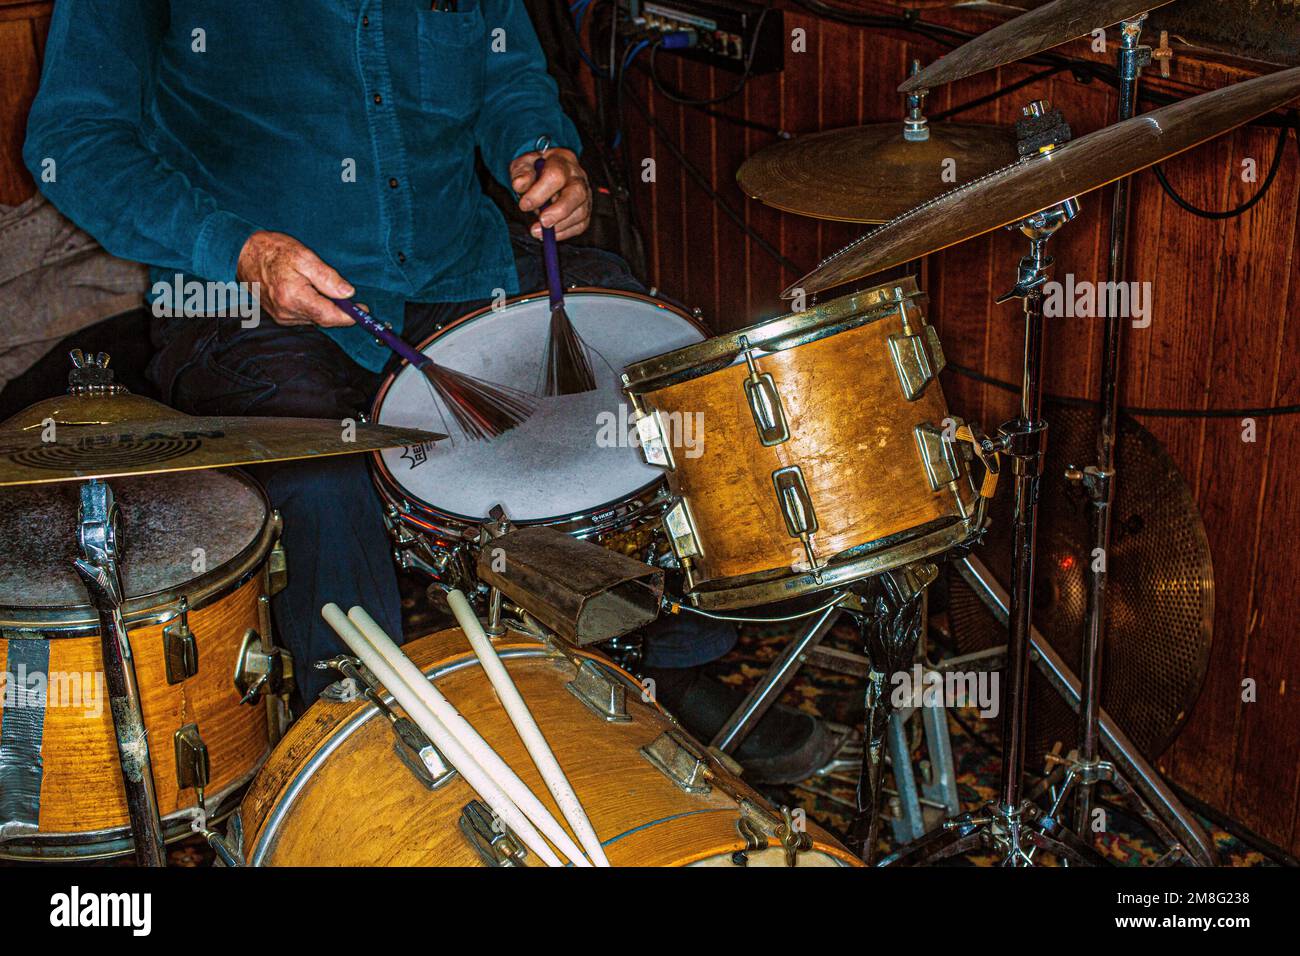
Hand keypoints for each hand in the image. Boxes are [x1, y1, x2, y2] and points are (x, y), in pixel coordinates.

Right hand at [236, 230, 355, 326]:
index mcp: (293, 297)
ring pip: (315, 319)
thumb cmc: (273, 251)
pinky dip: (314, 308)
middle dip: (339, 311)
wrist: (243, 254)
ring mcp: (281, 316)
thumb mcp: (304, 257)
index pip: (328, 316)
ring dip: (326, 309)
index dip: (349, 316)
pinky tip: (312, 293)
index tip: (363, 310)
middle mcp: (286, 312)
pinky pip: (305, 316)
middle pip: (323, 319)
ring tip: (324, 288)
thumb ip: (327, 277)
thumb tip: (348, 293)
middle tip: (351, 299)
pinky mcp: (279, 315)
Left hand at [510, 147, 590, 240]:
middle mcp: (578, 177)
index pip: (555, 176)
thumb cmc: (536, 169)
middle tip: (542, 222)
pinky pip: (580, 225)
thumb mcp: (524, 164)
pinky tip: (549, 233)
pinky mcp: (585, 210)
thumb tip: (519, 184)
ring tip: (538, 231)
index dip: (539, 193)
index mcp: (562, 160)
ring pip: (580, 213)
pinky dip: (564, 233)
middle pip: (577, 194)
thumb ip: (521, 172)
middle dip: (559, 212)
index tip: (524, 205)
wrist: (548, 171)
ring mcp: (585, 194)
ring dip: (559, 226)